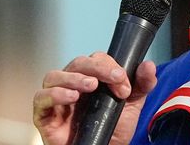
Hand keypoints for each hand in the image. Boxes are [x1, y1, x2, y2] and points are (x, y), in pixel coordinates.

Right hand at [32, 52, 156, 144]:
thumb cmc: (113, 128)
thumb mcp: (133, 105)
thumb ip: (143, 84)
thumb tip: (148, 65)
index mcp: (92, 78)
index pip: (97, 59)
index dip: (111, 66)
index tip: (124, 84)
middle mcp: (73, 85)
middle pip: (77, 63)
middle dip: (97, 67)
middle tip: (114, 78)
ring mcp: (57, 99)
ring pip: (54, 76)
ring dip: (74, 77)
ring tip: (90, 86)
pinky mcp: (45, 116)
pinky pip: (41, 98)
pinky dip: (55, 94)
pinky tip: (71, 97)